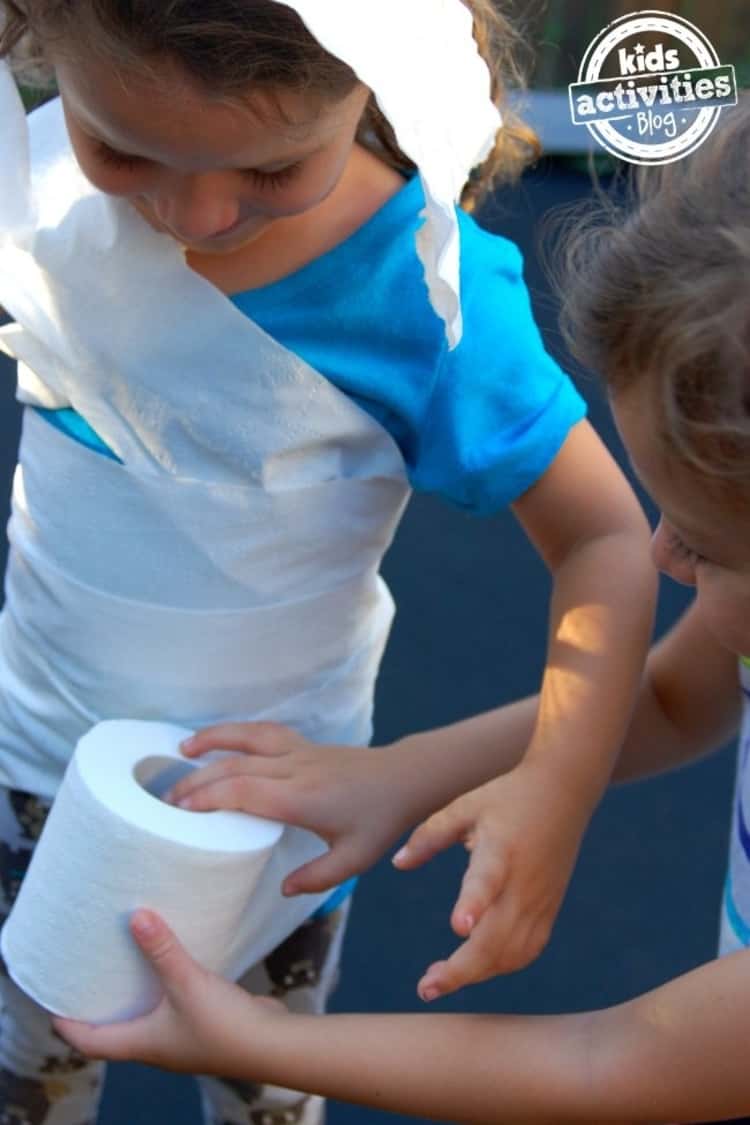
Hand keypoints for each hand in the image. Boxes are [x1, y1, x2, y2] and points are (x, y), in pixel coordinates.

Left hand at [54, 911, 285, 1073]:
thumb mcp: (187, 982)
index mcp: (141, 1044)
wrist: (270, 1045)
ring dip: (132, 998)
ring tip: (123, 966)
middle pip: (114, 1033)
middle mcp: (156, 1047)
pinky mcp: (203, 1027)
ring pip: (144, 1021)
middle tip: (86, 977)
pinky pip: (172, 1009)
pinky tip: (170, 968)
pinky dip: (162, 991)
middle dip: (98, 1009)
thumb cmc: (222, 1026)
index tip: (54, 1003)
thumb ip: (162, 950)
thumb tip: (136, 915)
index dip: (69, 1025)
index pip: (91, 1042)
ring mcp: (180, 1040)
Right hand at [170, 722, 415, 894]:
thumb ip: (318, 877)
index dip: (209, 798)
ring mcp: (299, 752)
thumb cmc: (380, 820)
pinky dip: (236, 731)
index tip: (179, 811)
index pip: (245, 792)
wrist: (406, 779)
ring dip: (212, 741)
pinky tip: (217, 738)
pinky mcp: (303, 744)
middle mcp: (295, 769)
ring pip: (247, 739)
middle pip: (236, 767)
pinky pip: (263, 732)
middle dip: (198, 780)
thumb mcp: (355, 860)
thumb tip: (282, 888)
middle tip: (165, 799)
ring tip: (180, 752)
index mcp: (302, 799)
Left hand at [393, 761, 586, 999]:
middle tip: (426, 987)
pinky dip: (500, 966)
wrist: (562, 794)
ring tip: (439, 979)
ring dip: (477, 972)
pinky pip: (527, 950)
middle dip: (462, 969)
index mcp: (500, 850)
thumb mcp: (464, 807)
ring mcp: (540, 901)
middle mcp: (523, 882)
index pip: (487, 880)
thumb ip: (429, 836)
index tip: (458, 926)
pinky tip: (474, 967)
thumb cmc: (507, 798)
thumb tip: (398, 864)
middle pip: (498, 937)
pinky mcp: (549, 910)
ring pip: (512, 953)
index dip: (474, 903)